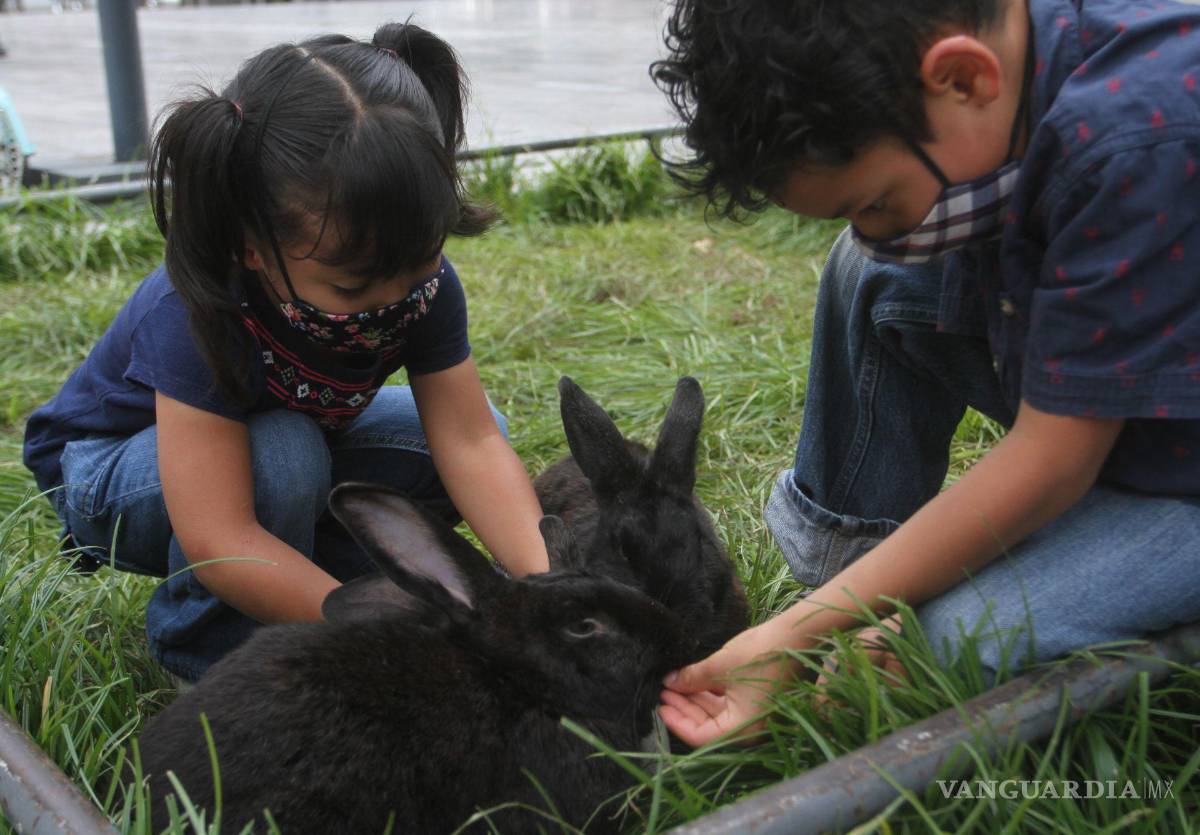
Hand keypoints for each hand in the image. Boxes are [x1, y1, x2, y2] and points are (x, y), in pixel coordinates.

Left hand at [657, 623, 795, 746]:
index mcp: (743, 730)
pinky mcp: (759, 701)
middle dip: (684, 708)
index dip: (677, 722)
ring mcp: (756, 716)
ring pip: (718, 715)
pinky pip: (730, 704)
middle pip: (708, 727)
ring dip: (696, 700)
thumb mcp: (719, 666)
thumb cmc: (760, 653)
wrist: (797, 635)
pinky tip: (693, 681)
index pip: (701, 737)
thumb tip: (668, 683)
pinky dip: (711, 695)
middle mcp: (751, 729)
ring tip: (674, 684)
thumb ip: (691, 679)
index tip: (660, 705)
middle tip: (663, 691)